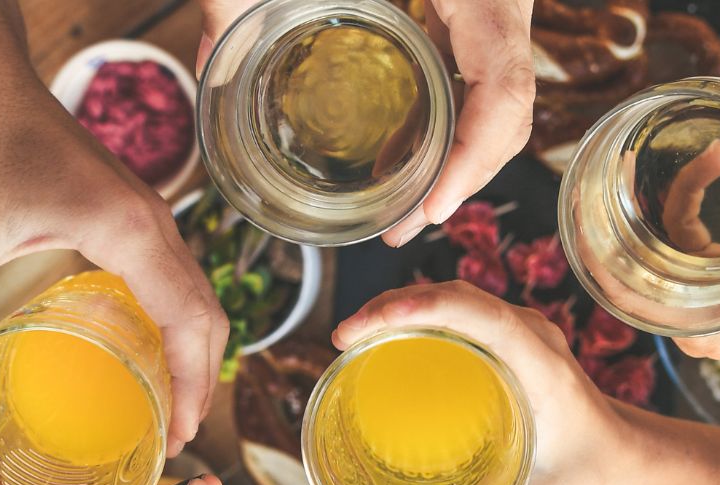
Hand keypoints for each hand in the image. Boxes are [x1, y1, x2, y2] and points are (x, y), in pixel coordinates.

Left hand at [0, 69, 223, 453]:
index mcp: (127, 231)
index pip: (190, 320)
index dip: (194, 384)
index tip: (182, 435)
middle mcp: (149, 221)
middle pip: (204, 311)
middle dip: (199, 376)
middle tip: (175, 434)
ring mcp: (140, 210)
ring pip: (188, 290)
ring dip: (184, 346)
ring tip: (160, 400)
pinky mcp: (120, 205)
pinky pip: (162, 271)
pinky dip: (163, 315)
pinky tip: (129, 342)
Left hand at [198, 0, 537, 245]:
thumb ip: (240, 0)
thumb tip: (207, 61)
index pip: (507, 82)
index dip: (477, 157)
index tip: (433, 206)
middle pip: (512, 104)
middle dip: (465, 175)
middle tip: (405, 227)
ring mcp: (494, 6)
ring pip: (503, 92)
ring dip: (461, 155)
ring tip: (404, 207)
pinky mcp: (477, 10)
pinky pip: (483, 68)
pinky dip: (453, 116)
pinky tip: (406, 147)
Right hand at [333, 281, 636, 484]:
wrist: (620, 446)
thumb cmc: (579, 473)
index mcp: (542, 364)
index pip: (477, 314)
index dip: (417, 309)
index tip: (365, 329)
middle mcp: (532, 334)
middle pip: (455, 295)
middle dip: (393, 305)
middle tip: (344, 337)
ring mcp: (522, 326)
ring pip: (454, 295)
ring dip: (401, 303)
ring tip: (354, 334)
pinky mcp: (512, 331)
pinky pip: (460, 308)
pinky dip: (419, 311)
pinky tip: (386, 336)